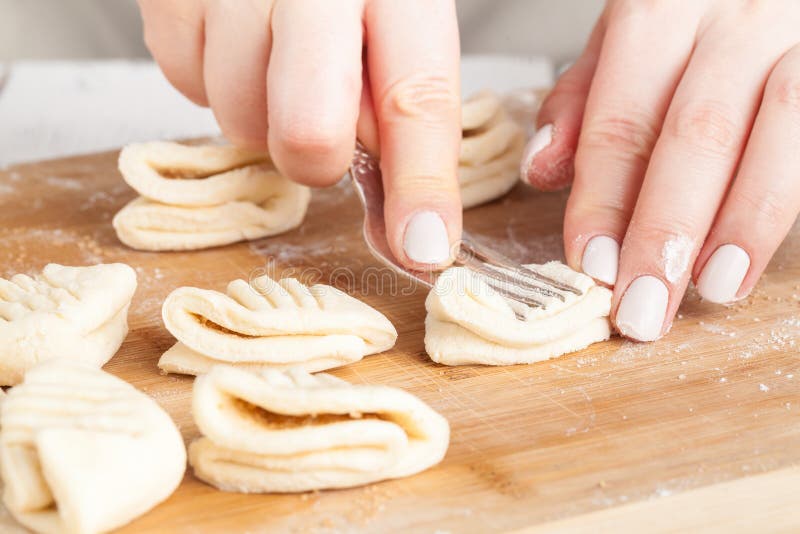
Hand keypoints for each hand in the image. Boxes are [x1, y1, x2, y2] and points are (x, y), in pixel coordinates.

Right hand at [137, 0, 461, 268]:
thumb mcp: (396, 26)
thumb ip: (406, 125)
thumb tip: (415, 238)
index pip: (416, 100)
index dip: (421, 187)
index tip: (424, 250)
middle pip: (307, 134)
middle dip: (316, 156)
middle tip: (320, 118)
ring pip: (239, 122)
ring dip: (261, 113)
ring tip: (275, 53)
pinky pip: (186, 85)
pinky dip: (215, 79)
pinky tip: (237, 37)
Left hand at [521, 0, 799, 340]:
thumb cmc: (694, 16)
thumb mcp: (629, 39)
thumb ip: (585, 100)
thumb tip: (539, 170)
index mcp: (660, 9)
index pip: (624, 118)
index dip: (605, 198)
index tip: (591, 265)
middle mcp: (732, 17)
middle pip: (695, 134)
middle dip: (665, 230)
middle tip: (642, 307)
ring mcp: (796, 34)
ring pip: (778, 130)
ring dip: (742, 221)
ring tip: (712, 289)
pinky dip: (784, 199)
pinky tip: (754, 254)